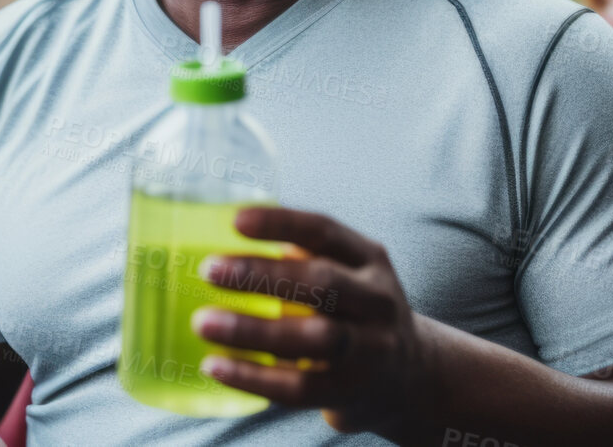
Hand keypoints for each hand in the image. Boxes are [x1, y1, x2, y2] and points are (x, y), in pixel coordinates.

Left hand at [191, 206, 436, 437]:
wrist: (409, 375)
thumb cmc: (354, 312)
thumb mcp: (348, 274)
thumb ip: (301, 259)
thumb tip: (216, 241)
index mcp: (369, 259)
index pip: (325, 232)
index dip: (281, 223)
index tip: (235, 221)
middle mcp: (377, 300)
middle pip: (321, 283)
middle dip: (263, 275)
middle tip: (209, 270)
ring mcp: (370, 349)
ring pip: (314, 338)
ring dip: (253, 330)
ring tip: (204, 323)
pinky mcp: (351, 391)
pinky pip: (299, 388)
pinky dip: (254, 378)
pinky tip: (216, 366)